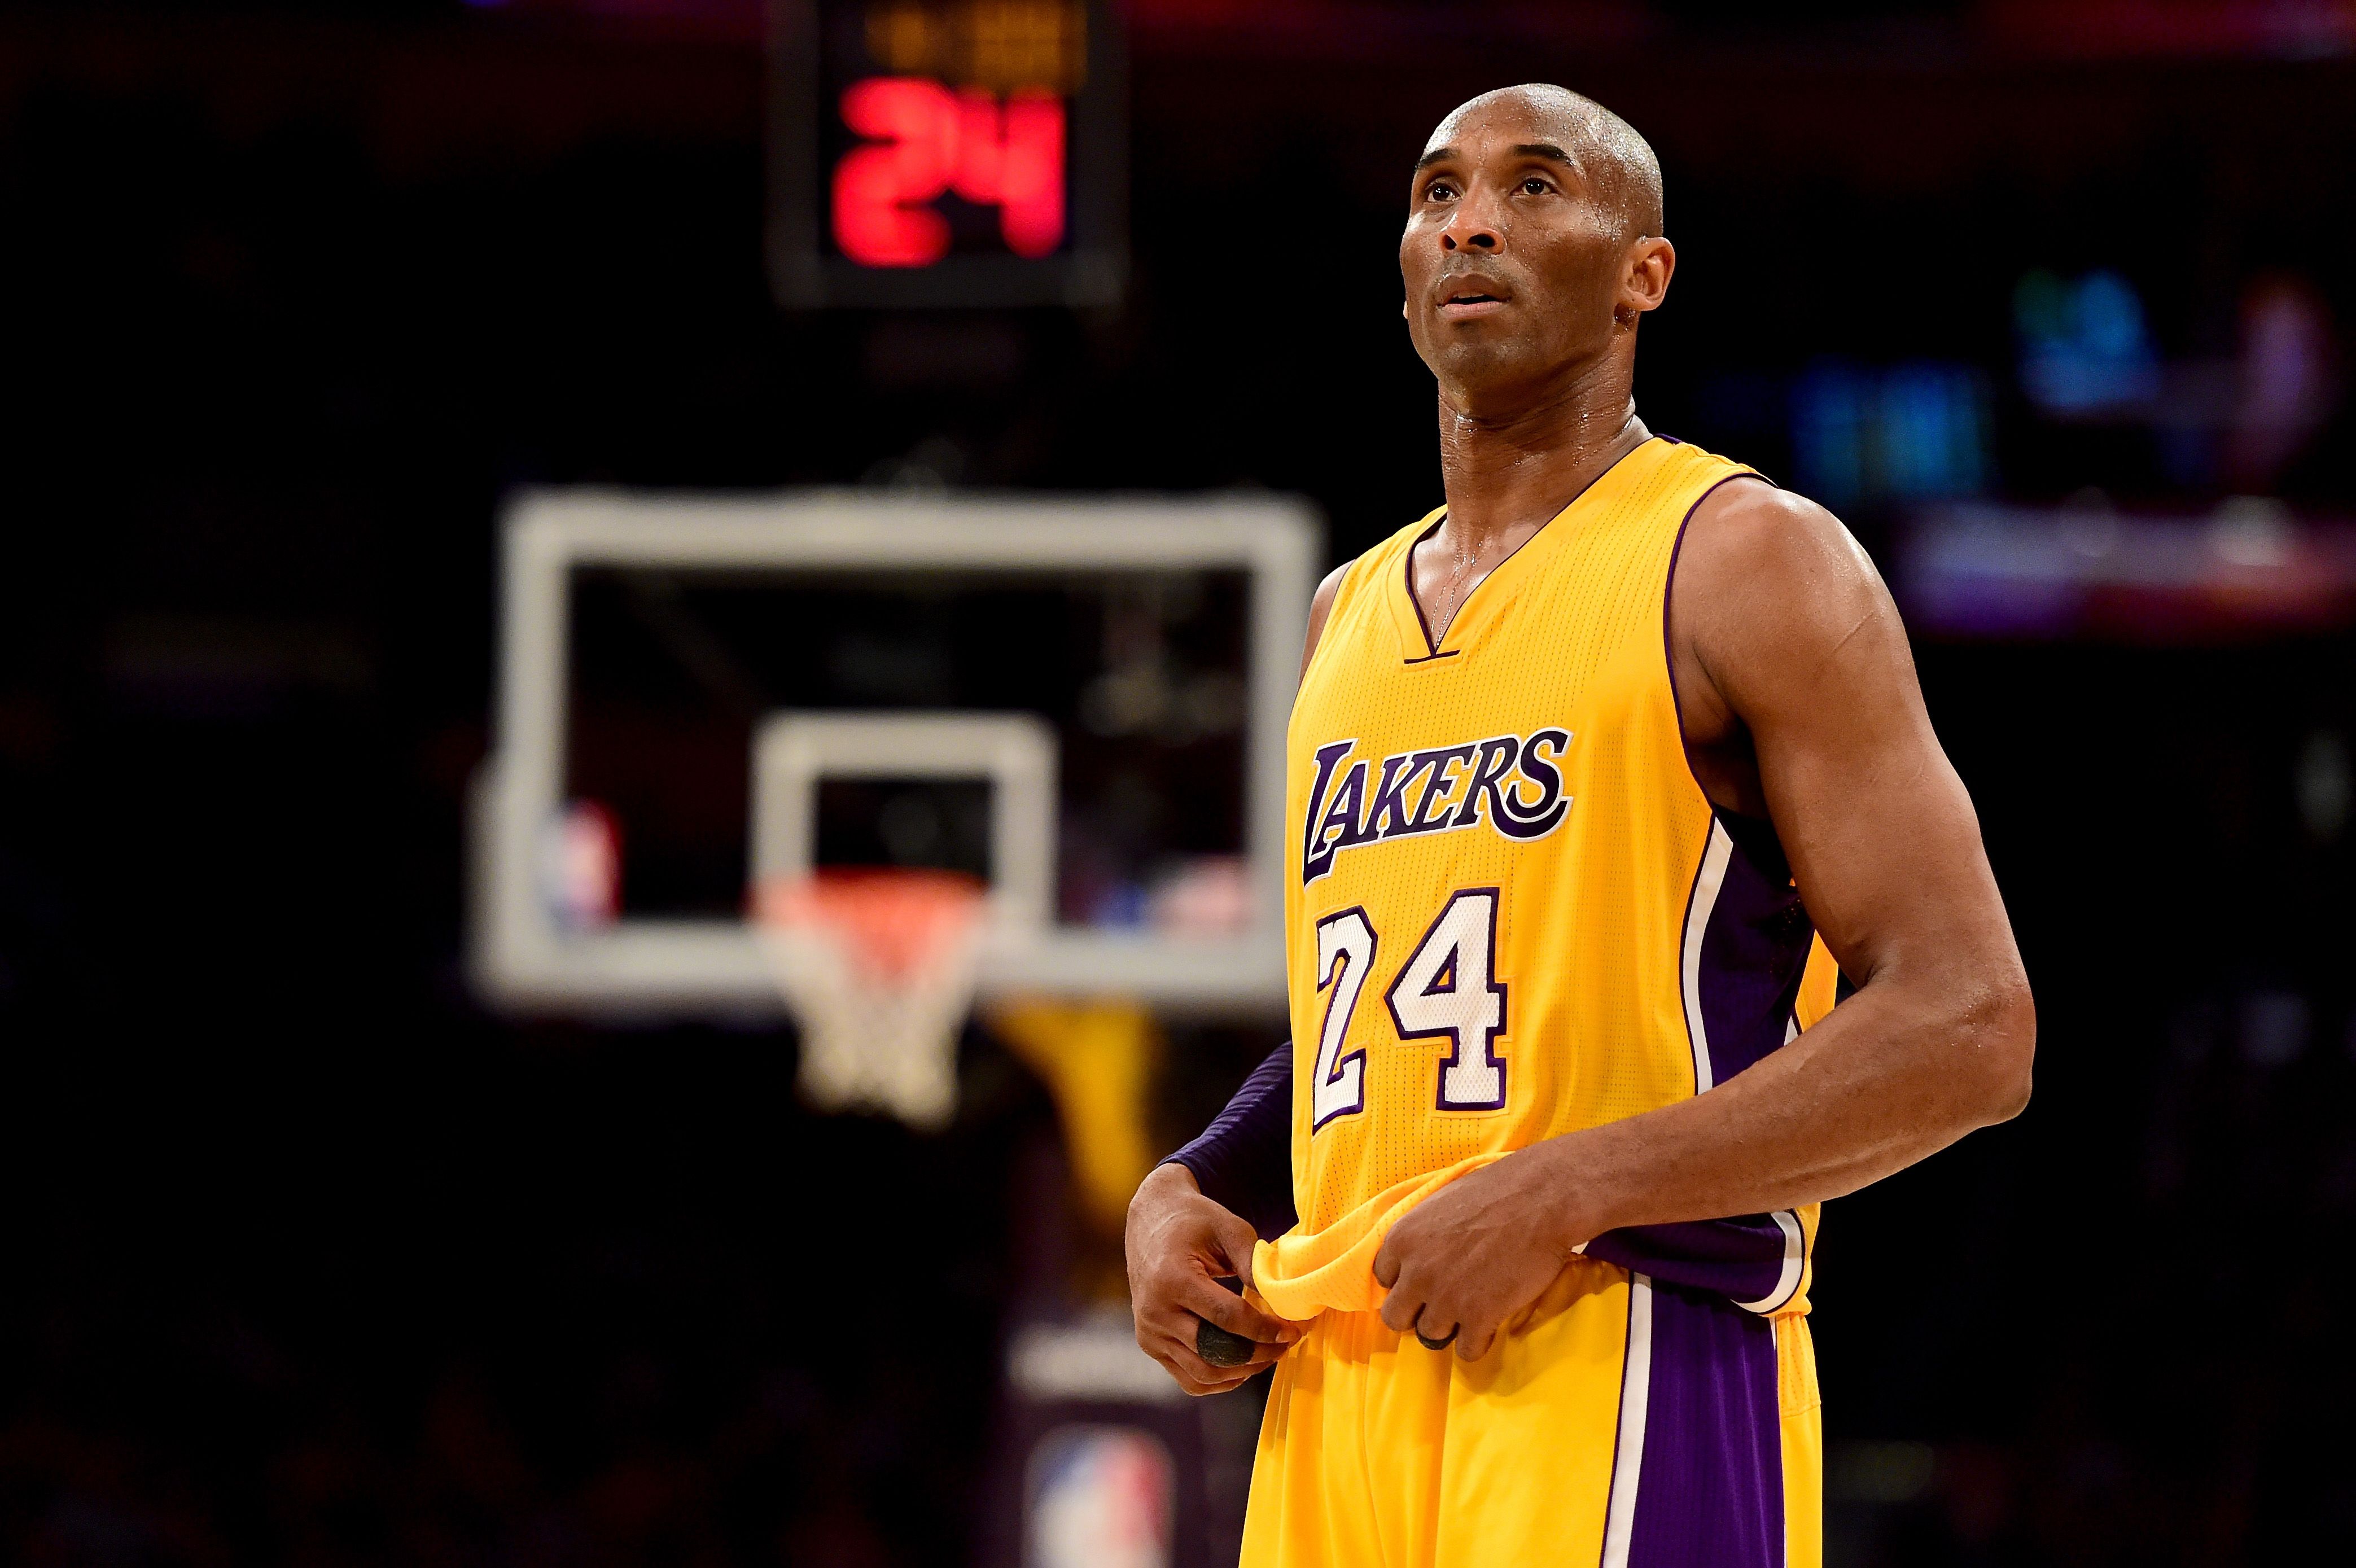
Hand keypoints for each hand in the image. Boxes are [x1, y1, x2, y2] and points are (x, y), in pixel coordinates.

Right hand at [1126, 1163, 1300, 1394]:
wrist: (1150, 1219)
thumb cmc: (1194, 1220)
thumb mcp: (1228, 1228)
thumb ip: (1253, 1264)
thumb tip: (1282, 1303)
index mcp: (1173, 1279)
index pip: (1226, 1318)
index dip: (1264, 1330)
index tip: (1292, 1331)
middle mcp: (1155, 1311)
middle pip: (1214, 1351)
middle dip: (1258, 1354)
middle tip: (1286, 1345)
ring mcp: (1150, 1332)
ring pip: (1202, 1373)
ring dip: (1242, 1371)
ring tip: (1269, 1355)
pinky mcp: (1150, 1344)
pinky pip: (1188, 1378)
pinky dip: (1219, 1380)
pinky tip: (1243, 1367)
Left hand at [1372, 1146, 1587, 1360]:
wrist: (1541, 1200)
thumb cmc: (1496, 1190)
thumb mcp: (1440, 1203)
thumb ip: (1421, 1234)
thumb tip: (1418, 1255)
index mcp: (1402, 1239)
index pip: (1383, 1278)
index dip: (1405, 1281)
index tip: (1425, 1280)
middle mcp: (1416, 1273)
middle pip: (1395, 1317)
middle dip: (1415, 1314)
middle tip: (1441, 1305)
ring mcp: (1445, 1299)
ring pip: (1430, 1335)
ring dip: (1449, 1327)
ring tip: (1472, 1311)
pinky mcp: (1478, 1317)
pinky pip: (1466, 1351)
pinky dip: (1477, 1343)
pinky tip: (1490, 1326)